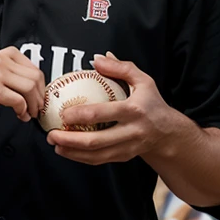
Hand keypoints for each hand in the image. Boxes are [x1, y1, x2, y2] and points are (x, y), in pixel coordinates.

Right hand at [0, 47, 44, 124]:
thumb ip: (7, 77)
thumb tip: (27, 90)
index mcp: (1, 55)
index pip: (32, 67)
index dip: (40, 84)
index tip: (39, 95)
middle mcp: (0, 61)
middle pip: (34, 77)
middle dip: (40, 96)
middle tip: (37, 108)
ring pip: (30, 88)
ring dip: (33, 104)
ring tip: (29, 114)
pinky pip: (19, 100)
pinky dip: (23, 111)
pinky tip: (19, 115)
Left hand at [45, 52, 181, 164]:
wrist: (168, 133)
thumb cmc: (151, 103)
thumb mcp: (143, 81)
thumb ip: (120, 67)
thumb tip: (96, 58)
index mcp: (134, 110)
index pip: (102, 113)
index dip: (79, 114)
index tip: (62, 112)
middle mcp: (131, 132)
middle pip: (96, 140)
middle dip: (70, 139)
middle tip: (50, 134)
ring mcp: (127, 148)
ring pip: (96, 155)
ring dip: (72, 152)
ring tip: (54, 144)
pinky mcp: (123, 157)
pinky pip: (99, 160)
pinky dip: (80, 158)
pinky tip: (66, 151)